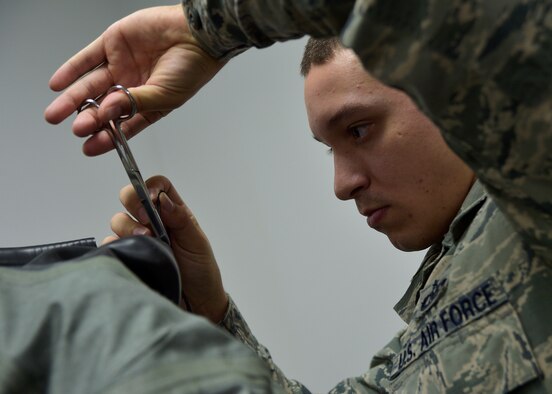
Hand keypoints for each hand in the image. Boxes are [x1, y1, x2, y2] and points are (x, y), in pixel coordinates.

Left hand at [45, 5, 223, 155]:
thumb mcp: (165, 95)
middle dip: (88, 119)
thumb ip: (135, 104)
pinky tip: (58, 85)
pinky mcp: (114, 43)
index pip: (123, 126)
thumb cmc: (192, 68)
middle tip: (77, 129)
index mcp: (148, 105)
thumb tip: (108, 111)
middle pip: (103, 107)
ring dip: (73, 99)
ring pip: (91, 85)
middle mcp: (132, 86)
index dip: (106, 138)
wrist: (197, 34)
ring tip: (56, 114)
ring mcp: (122, 65)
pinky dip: (71, 70)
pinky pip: (87, 58)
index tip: (89, 147)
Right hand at [104, 175, 227, 323]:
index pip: (157, 186)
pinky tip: (133, 254)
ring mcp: (139, 237)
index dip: (151, 186)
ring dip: (128, 227)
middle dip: (134, 204)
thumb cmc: (201, 270)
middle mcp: (153, 221)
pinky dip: (117, 245)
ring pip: (118, 219)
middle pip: (131, 197)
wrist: (196, 302)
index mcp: (172, 212)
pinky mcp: (129, 254)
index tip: (152, 199)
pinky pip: (111, 243)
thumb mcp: (196, 242)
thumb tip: (163, 199)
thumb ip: (181, 218)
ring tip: (147, 241)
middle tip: (146, 221)